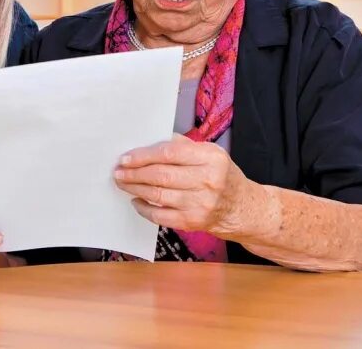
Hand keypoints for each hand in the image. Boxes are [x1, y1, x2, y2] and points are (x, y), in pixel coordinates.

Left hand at [113, 134, 252, 235]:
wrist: (242, 208)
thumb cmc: (223, 177)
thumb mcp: (212, 154)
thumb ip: (184, 145)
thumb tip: (152, 140)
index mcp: (211, 158)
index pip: (169, 153)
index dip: (144, 155)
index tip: (126, 157)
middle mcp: (207, 181)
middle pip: (161, 175)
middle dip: (134, 172)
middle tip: (118, 170)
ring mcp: (200, 203)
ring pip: (158, 195)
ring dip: (135, 188)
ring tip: (123, 182)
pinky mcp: (193, 222)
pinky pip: (161, 216)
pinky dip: (144, 208)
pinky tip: (136, 201)